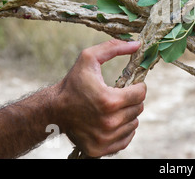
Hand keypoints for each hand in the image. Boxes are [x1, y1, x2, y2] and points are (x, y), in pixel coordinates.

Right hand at [54, 39, 145, 156]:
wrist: (53, 111)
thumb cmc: (72, 83)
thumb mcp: (88, 58)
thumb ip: (113, 47)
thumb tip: (137, 44)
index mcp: (109, 101)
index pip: (141, 93)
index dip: (137, 86)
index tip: (129, 85)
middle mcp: (109, 122)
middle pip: (138, 108)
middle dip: (131, 99)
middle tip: (118, 95)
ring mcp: (105, 138)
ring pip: (134, 124)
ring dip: (127, 114)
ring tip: (112, 108)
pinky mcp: (101, 149)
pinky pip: (126, 138)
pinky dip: (123, 129)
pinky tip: (111, 120)